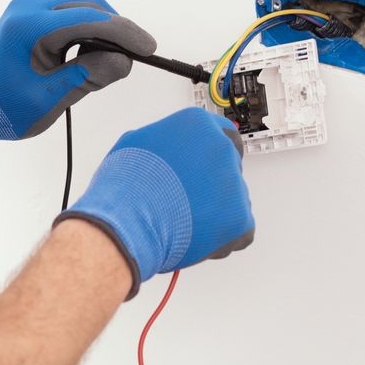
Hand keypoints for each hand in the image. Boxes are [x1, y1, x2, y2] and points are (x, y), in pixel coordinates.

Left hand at [0, 0, 155, 150]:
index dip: (123, 32)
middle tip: (138, 53)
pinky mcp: (28, 16)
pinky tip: (95, 52)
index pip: (88, 19)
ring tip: (117, 57)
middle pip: (87, 6)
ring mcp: (26, 9)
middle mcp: (26, 9)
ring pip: (80, 7)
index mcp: (27, 28)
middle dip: (117, 28)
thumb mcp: (49, 99)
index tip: (147, 47)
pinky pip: (67, 14)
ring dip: (103, 28)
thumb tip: (124, 61)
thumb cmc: (0, 107)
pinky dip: (87, 29)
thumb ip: (87, 77)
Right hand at [56, 107, 253, 297]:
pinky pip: (239, 231)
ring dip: (214, 213)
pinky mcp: (241, 218)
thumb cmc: (124, 189)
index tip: (207, 166)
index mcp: (197, 125)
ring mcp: (234, 184)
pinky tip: (195, 238)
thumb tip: (167, 149)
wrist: (125, 226)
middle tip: (186, 201)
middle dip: (210, 185)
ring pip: (233, 201)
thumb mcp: (136, 144)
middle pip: (226, 168)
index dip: (210, 154)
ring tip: (182, 222)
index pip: (221, 133)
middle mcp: (220, 149)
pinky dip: (222, 239)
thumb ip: (164, 142)